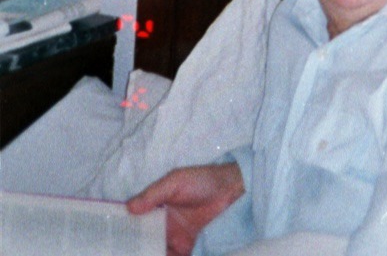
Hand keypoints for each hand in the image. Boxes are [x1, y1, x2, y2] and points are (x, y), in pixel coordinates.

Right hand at [128, 162, 244, 255]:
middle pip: (141, 242)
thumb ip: (153, 194)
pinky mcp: (187, 251)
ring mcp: (174, 241)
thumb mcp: (176, 181)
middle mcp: (162, 226)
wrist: (234, 192)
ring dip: (145, 254)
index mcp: (156, 208)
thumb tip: (129, 208)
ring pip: (154, 252)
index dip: (122, 231)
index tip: (107, 241)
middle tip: (118, 254)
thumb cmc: (203, 181)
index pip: (134, 222)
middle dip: (131, 249)